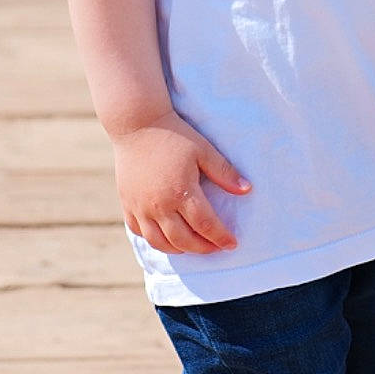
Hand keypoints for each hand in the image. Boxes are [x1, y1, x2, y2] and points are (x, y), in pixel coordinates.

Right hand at [111, 111, 250, 254]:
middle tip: (216, 247)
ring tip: (193, 246)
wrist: (136, 124)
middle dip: (203, 248)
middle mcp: (159, 205)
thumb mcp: (203, 150)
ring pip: (160, 242)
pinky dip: (154, 240)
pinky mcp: (127, 204)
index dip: (221, 237)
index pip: (206, 225)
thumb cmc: (174, 135)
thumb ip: (224, 172)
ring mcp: (140, 207)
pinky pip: (139, 231)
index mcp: (181, 192)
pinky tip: (166, 237)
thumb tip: (247, 190)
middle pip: (183, 240)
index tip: (232, 243)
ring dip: (179, 249)